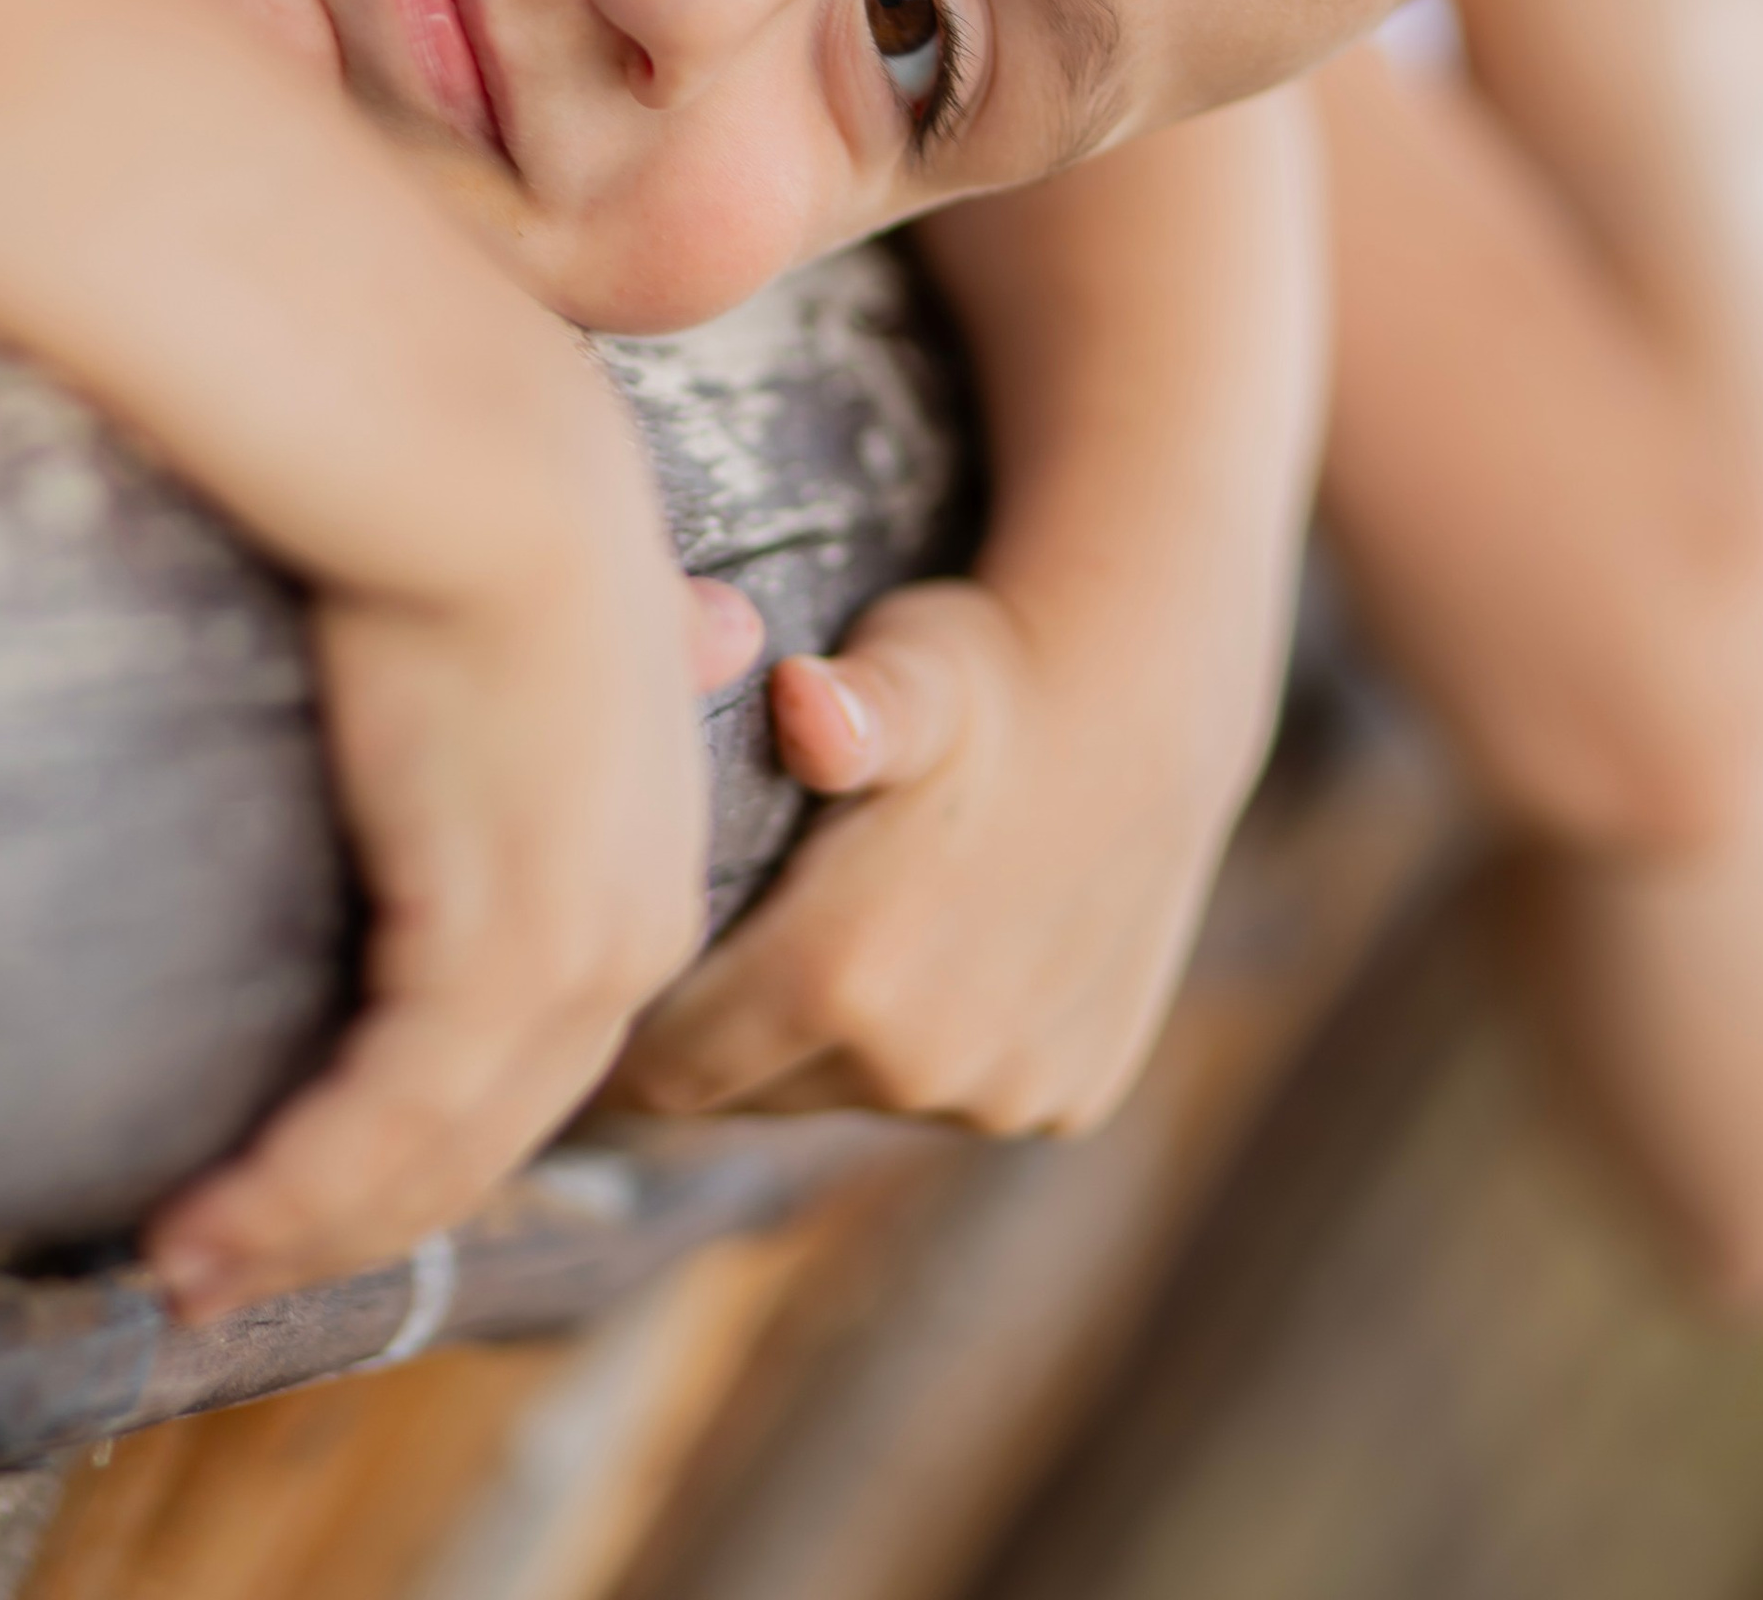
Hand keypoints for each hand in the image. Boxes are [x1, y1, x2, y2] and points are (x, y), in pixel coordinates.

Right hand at [144, 541, 761, 1316]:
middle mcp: (634, 924)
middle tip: (220, 1268)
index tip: (312, 1184)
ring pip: (436, 1146)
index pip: (534, 1043)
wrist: (481, 446)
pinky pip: (388, 1115)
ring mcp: (578, 941)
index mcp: (647, 855)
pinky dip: (291, 1187)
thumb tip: (719, 626)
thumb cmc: (494, 482)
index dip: (422, 1128)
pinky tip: (198, 1224)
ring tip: (183, 1269)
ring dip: (304, 1226)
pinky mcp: (499, 941)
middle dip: (355, 1214)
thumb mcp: (581, 600)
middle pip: (488, 1124)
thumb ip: (624, 657)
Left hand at [611, 573, 1227, 1130]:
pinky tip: (932, 943)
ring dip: (823, 1040)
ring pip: (849, 1094)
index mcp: (844, 976)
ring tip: (822, 932)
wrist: (1150, 698)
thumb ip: (848, 710)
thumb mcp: (908, 665)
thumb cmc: (990, 668)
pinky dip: (925, 1042)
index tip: (612, 966)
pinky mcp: (1066, 1098)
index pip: (669, 1069)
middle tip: (711, 941)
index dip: (631, 1024)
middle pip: (752, 1091)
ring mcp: (1002, 1094)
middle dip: (720, 1031)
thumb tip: (805, 701)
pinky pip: (950, 1094)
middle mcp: (922, 1065)